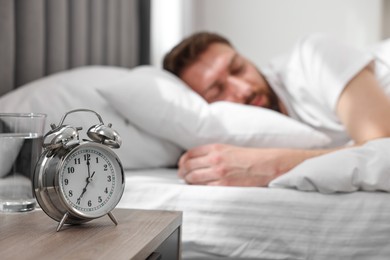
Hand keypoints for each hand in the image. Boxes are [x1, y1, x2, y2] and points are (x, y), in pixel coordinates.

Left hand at [178, 144, 326, 186]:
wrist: (266, 165)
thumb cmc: (248, 157)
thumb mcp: (229, 148)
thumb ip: (213, 152)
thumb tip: (197, 160)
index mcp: (216, 148)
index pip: (190, 153)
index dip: (182, 160)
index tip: (181, 164)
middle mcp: (215, 159)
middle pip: (188, 165)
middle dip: (182, 171)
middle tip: (181, 175)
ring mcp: (219, 172)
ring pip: (193, 177)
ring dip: (188, 180)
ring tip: (188, 181)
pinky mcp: (224, 184)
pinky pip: (204, 187)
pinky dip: (198, 187)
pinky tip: (198, 187)